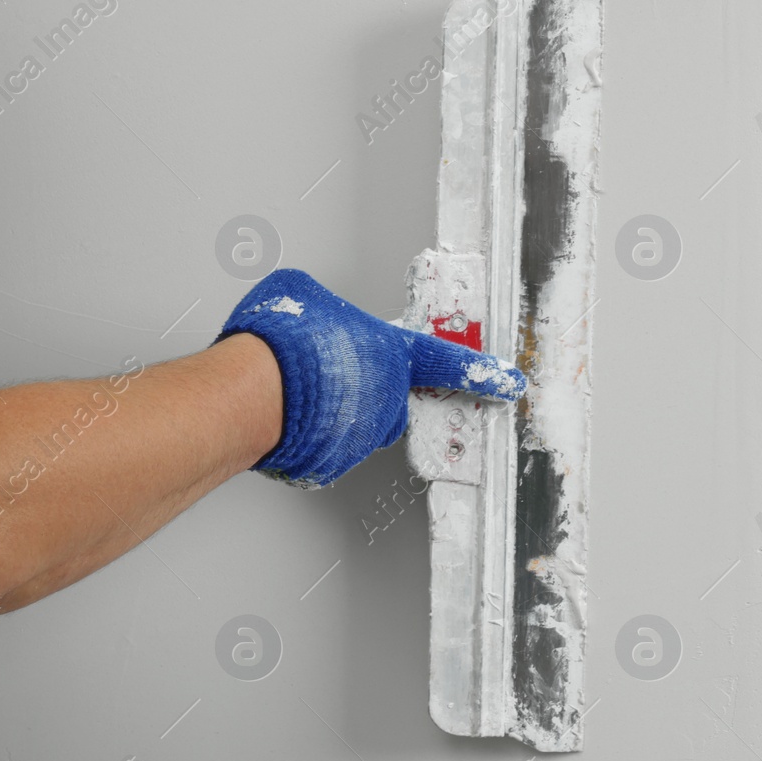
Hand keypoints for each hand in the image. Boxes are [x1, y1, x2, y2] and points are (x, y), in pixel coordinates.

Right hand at [216, 268, 525, 487]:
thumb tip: (314, 312)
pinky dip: (307, 434)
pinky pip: (324, 447)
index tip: (509, 381)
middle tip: (322, 370)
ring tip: (292, 390)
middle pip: (385, 396)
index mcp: (392, 356)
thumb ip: (326, 308)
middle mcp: (385, 401)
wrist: (252, 392)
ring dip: (328, 410)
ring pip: (351, 424)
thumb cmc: (283, 342)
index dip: (481, 371)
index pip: (447, 362)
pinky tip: (283, 415)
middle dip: (358, 386)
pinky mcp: (330, 465)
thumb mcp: (306, 294)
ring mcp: (361, 438)